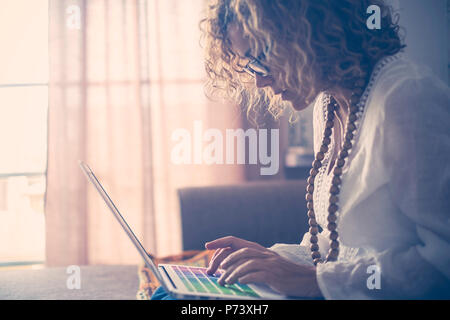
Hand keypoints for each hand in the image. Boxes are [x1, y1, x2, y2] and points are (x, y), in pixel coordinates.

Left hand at [205, 236, 321, 297]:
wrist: (307, 279)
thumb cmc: (285, 274)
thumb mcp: (267, 264)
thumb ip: (250, 263)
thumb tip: (229, 268)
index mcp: (260, 250)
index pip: (236, 241)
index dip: (221, 242)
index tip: (207, 245)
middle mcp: (264, 253)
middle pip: (239, 251)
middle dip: (223, 261)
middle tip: (214, 273)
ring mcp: (270, 263)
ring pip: (246, 263)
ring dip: (232, 273)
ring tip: (224, 282)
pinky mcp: (275, 274)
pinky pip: (257, 274)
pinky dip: (246, 277)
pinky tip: (239, 282)